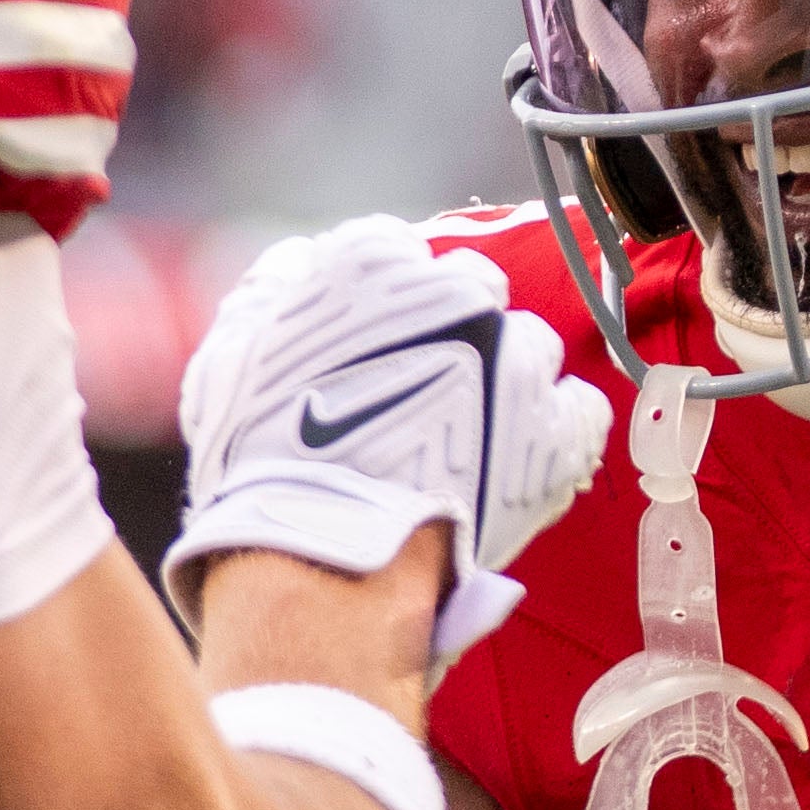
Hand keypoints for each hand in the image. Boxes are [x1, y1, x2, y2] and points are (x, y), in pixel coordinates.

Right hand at [162, 221, 611, 666]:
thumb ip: (270, 294)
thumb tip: (300, 262)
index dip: (382, 306)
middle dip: (452, 335)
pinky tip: (518, 465)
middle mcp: (455, 292)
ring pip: (528, 347)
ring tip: (470, 441)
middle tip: (421, 396)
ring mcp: (517, 359)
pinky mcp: (559, 430)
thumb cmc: (262, 462)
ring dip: (506, 383)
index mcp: (374, 263)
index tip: (375, 347)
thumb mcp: (231, 361)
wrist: (324, 556)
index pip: (392, 253)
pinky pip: (577, 410)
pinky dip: (554, 434)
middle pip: (467, 291)